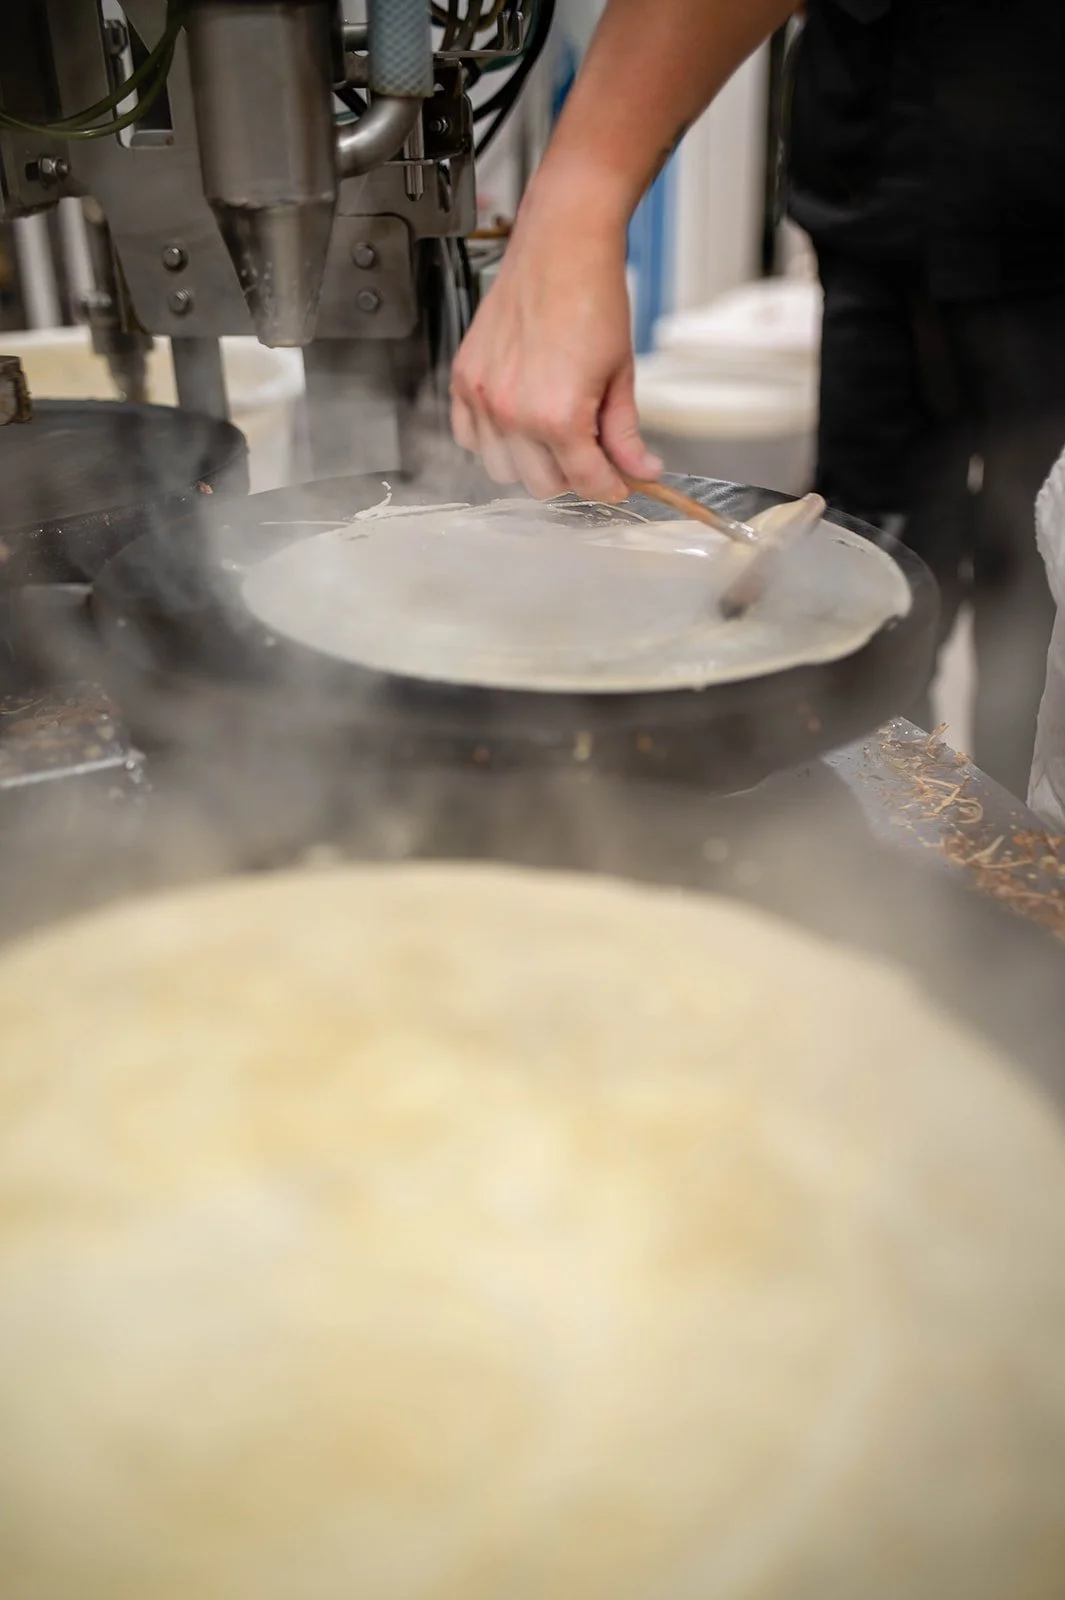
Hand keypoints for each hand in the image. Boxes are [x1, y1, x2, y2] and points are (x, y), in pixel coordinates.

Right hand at [450, 203, 661, 501]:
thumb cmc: (592, 296)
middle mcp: (511, 413)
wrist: (561, 246)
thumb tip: (640, 470)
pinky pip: (469, 438)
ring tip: (555, 434)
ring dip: (531, 463)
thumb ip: (624, 433)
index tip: (621, 482)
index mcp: (557, 416)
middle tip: (592, 452)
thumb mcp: (620, 375)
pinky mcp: (463, 379)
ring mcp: (481, 398)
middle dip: (573, 475)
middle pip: (542, 485)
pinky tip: (517, 421)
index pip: (585, 481)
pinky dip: (492, 440)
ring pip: (502, 469)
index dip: (610, 487)